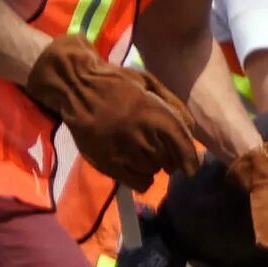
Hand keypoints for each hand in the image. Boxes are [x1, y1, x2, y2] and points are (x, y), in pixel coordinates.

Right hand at [24, 34, 199, 191]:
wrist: (76, 87)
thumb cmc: (115, 83)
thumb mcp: (149, 83)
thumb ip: (173, 106)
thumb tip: (190, 130)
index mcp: (153, 114)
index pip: (182, 145)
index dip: (190, 160)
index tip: (191, 168)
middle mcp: (140, 135)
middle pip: (169, 161)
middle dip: (168, 158)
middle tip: (159, 149)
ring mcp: (123, 151)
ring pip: (153, 171)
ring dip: (152, 165)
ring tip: (141, 151)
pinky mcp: (107, 163)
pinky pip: (137, 183)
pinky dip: (141, 178)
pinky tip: (135, 166)